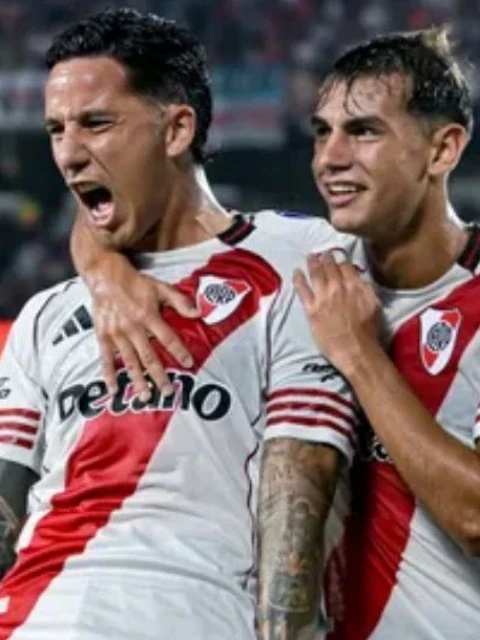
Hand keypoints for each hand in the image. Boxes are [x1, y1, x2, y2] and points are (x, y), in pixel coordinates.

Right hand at [85, 252, 198, 398]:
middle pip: (149, 357)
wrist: (105, 276)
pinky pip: (106, 359)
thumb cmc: (135, 283)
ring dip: (137, 380)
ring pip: (129, 362)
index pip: (168, 338)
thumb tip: (198, 312)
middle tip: (168, 392)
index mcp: (148, 316)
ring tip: (145, 397)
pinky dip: (109, 375)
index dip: (179, 352)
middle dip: (159, 376)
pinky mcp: (103, 336)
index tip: (189, 364)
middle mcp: (133, 328)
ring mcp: (117, 334)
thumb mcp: (160, 287)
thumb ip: (179, 301)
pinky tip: (113, 389)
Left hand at [293, 252, 381, 376]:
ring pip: (315, 274)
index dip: (341, 260)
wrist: (356, 349)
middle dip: (326, 258)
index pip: (346, 266)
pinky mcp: (311, 309)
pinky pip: (302, 290)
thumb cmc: (368, 331)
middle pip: (329, 267)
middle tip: (323, 253)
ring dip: (312, 263)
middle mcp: (337, 288)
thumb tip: (358, 280)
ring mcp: (322, 298)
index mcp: (354, 286)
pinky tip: (296, 271)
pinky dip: (298, 279)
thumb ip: (365, 289)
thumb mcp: (374, 305)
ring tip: (310, 256)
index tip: (338, 257)